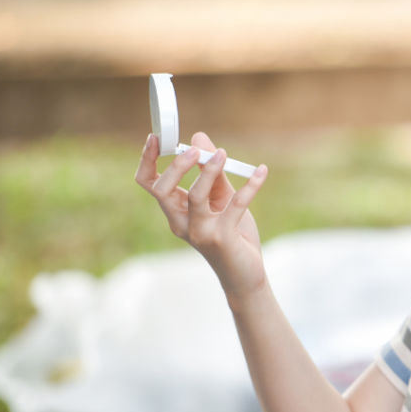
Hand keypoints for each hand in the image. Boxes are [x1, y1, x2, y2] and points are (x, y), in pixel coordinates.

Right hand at [135, 132, 268, 298]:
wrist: (246, 274)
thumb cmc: (232, 234)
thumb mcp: (222, 198)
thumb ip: (212, 171)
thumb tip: (199, 138)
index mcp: (176, 212)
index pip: (149, 184)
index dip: (148, 160)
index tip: (156, 137)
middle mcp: (182, 223)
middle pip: (162, 190)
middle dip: (176, 166)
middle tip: (196, 149)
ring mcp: (200, 232)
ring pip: (195, 197)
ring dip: (209, 171)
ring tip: (223, 153)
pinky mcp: (223, 239)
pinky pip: (236, 206)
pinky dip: (250, 186)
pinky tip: (262, 172)